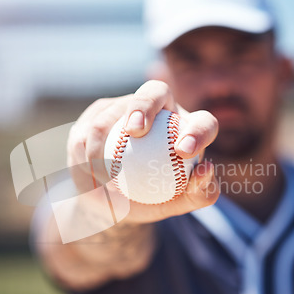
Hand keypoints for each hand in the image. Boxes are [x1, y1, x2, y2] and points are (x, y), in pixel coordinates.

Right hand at [67, 80, 218, 224]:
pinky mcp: (97, 113)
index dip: (197, 131)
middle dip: (145, 105)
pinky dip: (88, 156)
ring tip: (107, 180)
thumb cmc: (149, 199)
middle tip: (136, 130)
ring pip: (109, 116)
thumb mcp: (175, 204)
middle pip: (156, 90)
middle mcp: (159, 108)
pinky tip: (90, 175)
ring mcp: (124, 106)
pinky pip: (87, 132)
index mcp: (186, 127)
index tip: (183, 151)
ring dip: (103, 148)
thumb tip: (206, 169)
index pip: (202, 122)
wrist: (112, 200)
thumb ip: (199, 193)